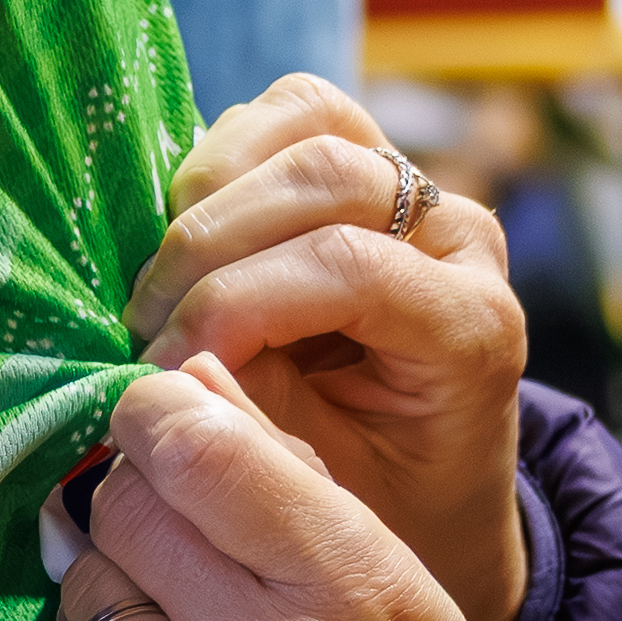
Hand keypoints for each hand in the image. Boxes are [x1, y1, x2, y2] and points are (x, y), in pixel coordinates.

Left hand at [59, 353, 538, 620]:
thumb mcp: (402, 592)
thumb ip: (296, 483)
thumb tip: (187, 376)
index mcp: (355, 588)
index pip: (200, 444)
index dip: (161, 411)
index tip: (162, 416)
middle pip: (128, 503)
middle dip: (143, 496)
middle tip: (183, 527)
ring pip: (90, 585)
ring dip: (124, 585)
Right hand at [127, 75, 531, 620]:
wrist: (430, 490)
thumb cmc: (380, 505)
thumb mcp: (326, 494)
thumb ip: (255, 423)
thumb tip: (161, 368)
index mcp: (474, 328)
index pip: (349, 266)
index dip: (237, 303)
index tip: (165, 368)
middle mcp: (461, 240)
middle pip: (326, 174)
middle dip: (210, 246)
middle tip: (147, 328)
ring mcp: (419, 192)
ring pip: (309, 122)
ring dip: (209, 194)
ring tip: (164, 286)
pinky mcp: (369, 166)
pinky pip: (291, 115)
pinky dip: (223, 162)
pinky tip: (189, 244)